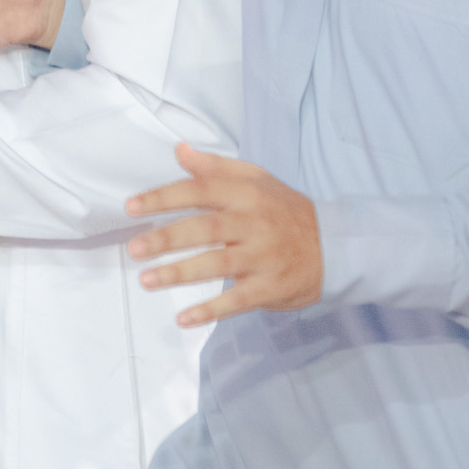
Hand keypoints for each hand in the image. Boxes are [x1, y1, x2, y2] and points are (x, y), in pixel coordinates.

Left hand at [126, 143, 322, 327]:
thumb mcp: (257, 179)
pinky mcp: (271, 287)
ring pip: (217, 264)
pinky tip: (182, 317)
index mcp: (247, 194)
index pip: (200, 191)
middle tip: (135, 248)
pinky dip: (210, 310)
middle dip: (167, 238)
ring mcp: (263, 257)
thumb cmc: (285, 210)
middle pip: (206, 228)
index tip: (132, 207)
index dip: (164, 198)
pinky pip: (237, 301)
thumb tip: (180, 150)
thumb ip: (215, 167)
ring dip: (180, 274)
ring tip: (147, 281)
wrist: (335, 246)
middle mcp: (254, 223)